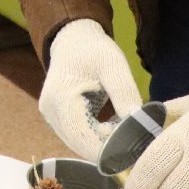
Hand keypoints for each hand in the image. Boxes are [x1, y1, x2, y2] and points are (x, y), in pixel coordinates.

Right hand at [38, 20, 142, 159]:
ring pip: (80, 145)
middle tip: (134, 135)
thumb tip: (138, 124)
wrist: (74, 41)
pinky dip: (97, 137)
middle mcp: (51, 113)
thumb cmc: (94, 50)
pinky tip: (111, 125)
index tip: (136, 145)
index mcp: (61, 99)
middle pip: (82, 145)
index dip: (110, 148)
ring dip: (103, 143)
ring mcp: (51, 118)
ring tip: (122, 126)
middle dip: (109, 146)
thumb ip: (124, 93)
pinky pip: (78, 138)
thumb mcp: (113, 65)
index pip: (85, 138)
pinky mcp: (56, 120)